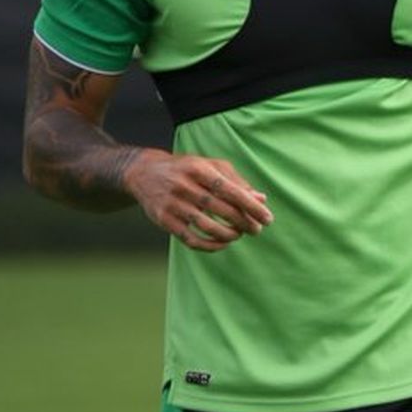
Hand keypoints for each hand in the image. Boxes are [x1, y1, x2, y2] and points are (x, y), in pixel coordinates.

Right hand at [123, 151, 272, 250]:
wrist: (144, 173)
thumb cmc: (187, 168)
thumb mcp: (210, 166)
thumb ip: (237, 181)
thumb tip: (261, 199)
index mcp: (199, 169)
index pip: (229, 190)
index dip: (250, 206)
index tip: (267, 218)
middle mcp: (184, 185)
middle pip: (220, 209)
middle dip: (243, 222)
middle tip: (256, 230)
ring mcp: (172, 204)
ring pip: (206, 226)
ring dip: (228, 234)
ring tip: (239, 235)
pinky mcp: (164, 220)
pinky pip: (190, 239)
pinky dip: (210, 246)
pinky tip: (223, 244)